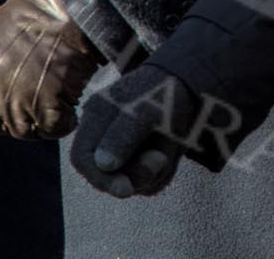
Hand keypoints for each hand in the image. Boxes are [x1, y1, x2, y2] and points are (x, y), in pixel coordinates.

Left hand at [0, 0, 102, 138]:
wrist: (68, 9)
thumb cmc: (21, 20)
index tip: (3, 75)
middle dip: (11, 107)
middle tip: (29, 75)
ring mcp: (19, 102)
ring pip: (24, 131)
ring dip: (38, 113)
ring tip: (47, 81)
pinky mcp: (50, 107)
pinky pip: (53, 130)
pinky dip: (63, 117)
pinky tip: (65, 92)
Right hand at [69, 65, 210, 200]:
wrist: (191, 87)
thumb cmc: (164, 94)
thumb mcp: (145, 111)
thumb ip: (123, 136)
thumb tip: (102, 164)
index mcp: (97, 119)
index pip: (82, 159)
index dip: (99, 178)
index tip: (125, 188)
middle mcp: (106, 138)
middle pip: (107, 177)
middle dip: (135, 174)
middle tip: (160, 159)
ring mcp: (124, 152)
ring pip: (132, 182)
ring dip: (154, 173)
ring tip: (168, 147)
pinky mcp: (142, 161)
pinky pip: (150, 182)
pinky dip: (164, 171)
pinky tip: (171, 151)